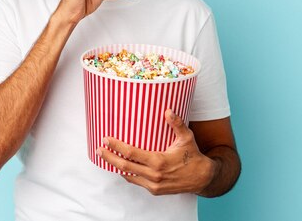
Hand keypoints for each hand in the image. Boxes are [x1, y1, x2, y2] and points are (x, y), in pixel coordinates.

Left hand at [97, 110, 216, 195]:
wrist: (202, 178)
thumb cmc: (193, 156)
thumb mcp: (186, 138)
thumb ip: (176, 124)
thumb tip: (167, 110)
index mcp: (158, 161)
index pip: (131, 154)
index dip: (116, 146)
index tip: (106, 140)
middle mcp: (153, 175)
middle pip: (124, 166)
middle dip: (109, 157)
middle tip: (99, 149)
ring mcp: (153, 184)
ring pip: (128, 175)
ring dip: (116, 166)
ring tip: (106, 156)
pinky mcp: (154, 190)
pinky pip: (136, 181)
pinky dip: (127, 174)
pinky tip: (121, 167)